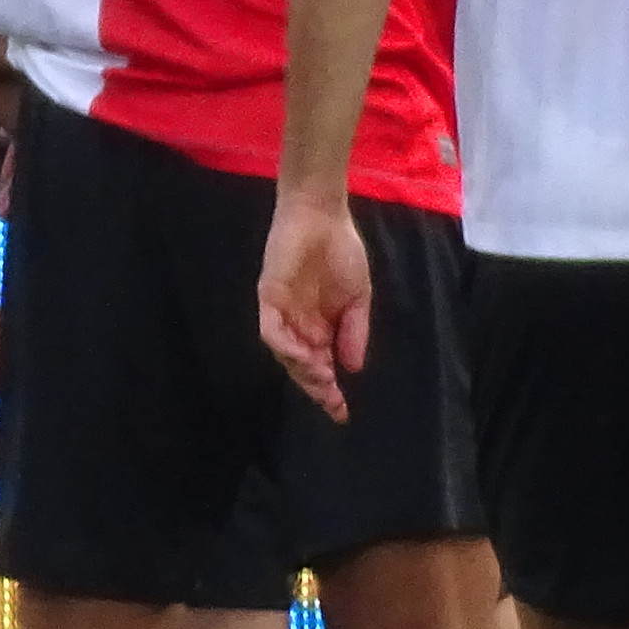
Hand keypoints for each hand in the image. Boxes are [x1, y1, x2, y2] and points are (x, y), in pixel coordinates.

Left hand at [255, 193, 371, 421]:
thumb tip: (353, 368)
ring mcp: (282, 313)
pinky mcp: (269, 298)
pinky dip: (287, 347)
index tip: (342, 413)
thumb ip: (355, 332)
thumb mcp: (358, 297)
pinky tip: (306, 356)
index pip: (320, 367)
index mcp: (319, 326)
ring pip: (285, 354)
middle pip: (301, 367)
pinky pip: (272, 331)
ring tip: (323, 380)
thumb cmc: (341, 251)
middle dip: (317, 388)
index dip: (329, 392)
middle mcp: (298, 325)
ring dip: (303, 370)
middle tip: (332, 402)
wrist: (322, 215)